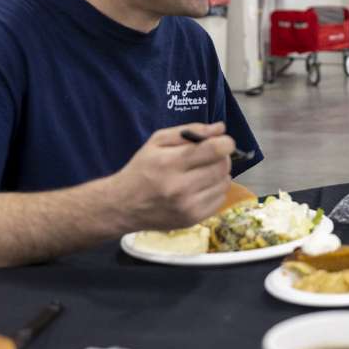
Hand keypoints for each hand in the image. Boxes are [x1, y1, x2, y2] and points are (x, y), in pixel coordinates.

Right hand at [110, 122, 234, 231]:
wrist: (122, 206)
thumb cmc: (141, 169)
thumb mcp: (157, 142)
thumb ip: (190, 131)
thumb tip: (220, 128)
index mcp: (170, 163)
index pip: (215, 150)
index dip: (225, 143)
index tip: (222, 142)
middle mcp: (180, 187)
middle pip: (222, 166)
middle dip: (221, 157)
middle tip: (209, 157)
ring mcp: (188, 207)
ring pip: (224, 183)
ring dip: (219, 174)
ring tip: (202, 172)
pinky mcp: (193, 220)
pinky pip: (220, 199)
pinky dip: (215, 190)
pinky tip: (200, 187)